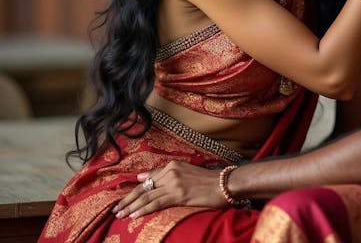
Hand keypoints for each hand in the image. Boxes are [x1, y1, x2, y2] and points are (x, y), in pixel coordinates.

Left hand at [112, 161, 227, 218]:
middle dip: (128, 199)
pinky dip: (143, 209)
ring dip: (131, 206)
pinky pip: (156, 203)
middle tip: (115, 209)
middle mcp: (171, 171)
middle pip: (144, 187)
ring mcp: (174, 182)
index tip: (122, 200)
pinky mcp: (179, 194)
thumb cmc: (207, 181)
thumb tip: (142, 177)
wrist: (224, 184)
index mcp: (172, 165)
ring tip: (120, 214)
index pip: (148, 180)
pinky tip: (134, 215)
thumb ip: (164, 174)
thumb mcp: (185, 173)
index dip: (133, 190)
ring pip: (147, 196)